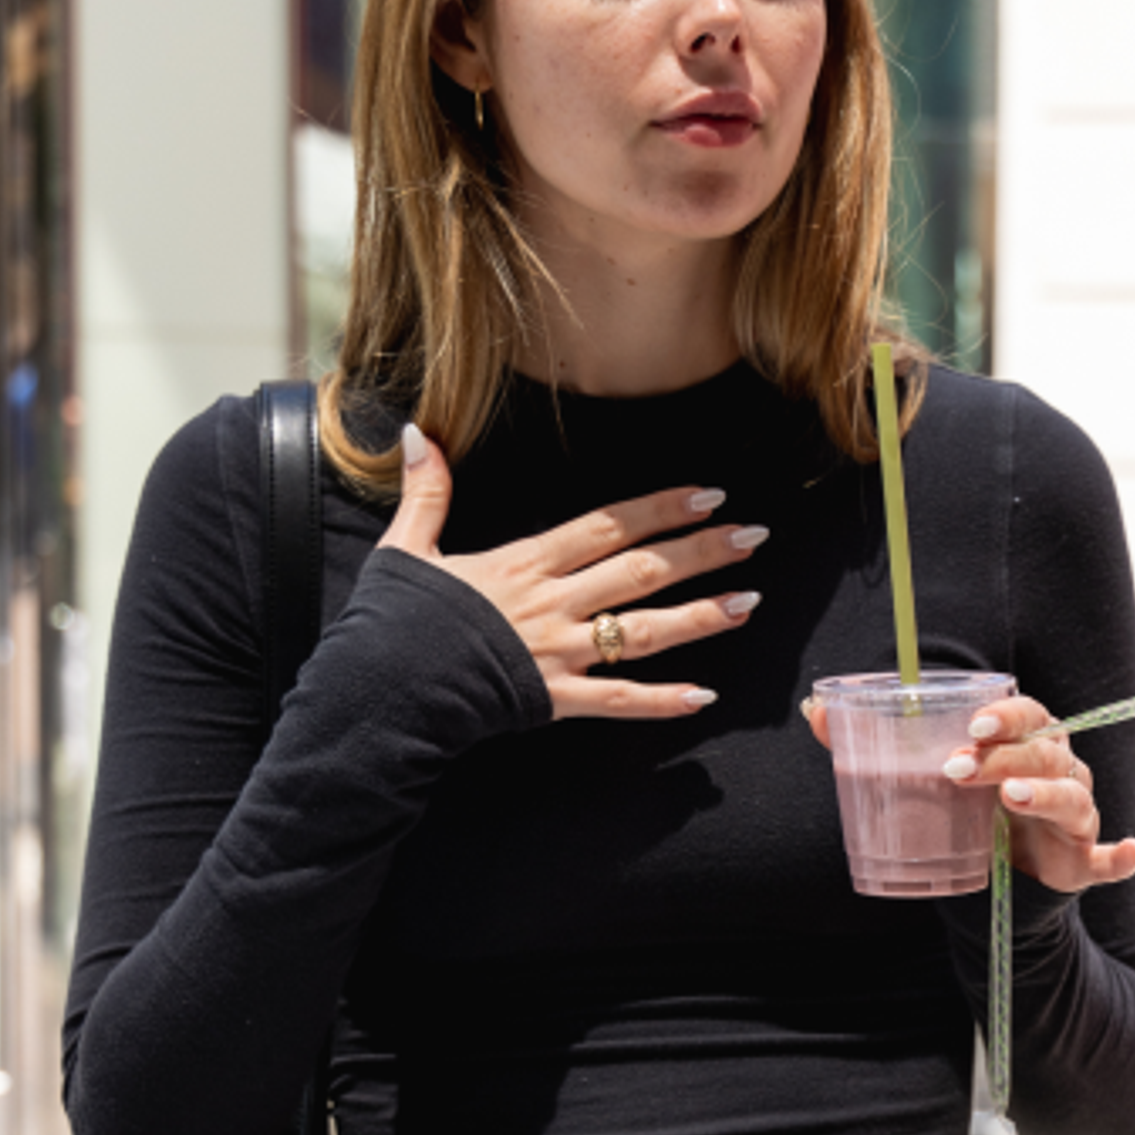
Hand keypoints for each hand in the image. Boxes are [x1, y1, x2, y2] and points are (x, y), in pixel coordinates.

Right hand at [378, 424, 765, 720]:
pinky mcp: (552, 699)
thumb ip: (427, 492)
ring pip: (642, 632)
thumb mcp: (406, 548)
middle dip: (700, 552)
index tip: (707, 495)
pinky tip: (703, 697)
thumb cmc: (393, 622)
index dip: (659, 509)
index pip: (606, 526)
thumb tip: (420, 433)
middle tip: (753, 536)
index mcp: (525, 563)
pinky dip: (661, 702)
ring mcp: (557, 652)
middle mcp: (552, 603)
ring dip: (700, 616)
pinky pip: (617, 701)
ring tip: (749, 603)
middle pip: (640, 571)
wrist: (380, 690)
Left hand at [803, 693, 1134, 892]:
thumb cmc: (962, 802)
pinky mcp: (1078, 863)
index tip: (971, 724)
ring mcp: (1073, 818)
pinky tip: (1127, 850)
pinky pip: (1106, 859)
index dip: (1005, 715)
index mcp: (1024, 741)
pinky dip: (1120, 856)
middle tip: (960, 768)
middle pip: (1046, 752)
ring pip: (1074, 798)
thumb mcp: (919, 771)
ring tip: (1009, 801)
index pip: (1028, 714)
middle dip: (1007, 756)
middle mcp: (1057, 772)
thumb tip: (813, 710)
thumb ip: (869, 742)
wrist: (993, 871)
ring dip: (1046, 797)